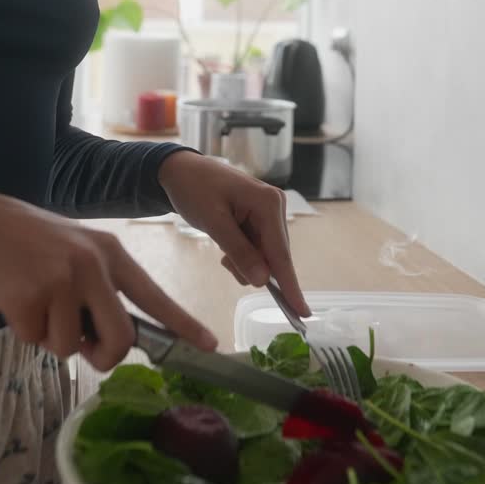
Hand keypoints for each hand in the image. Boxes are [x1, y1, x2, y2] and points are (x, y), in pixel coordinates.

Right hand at [0, 190, 216, 370]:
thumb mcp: (74, 251)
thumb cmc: (24, 242)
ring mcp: (61, 281)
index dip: (183, 324)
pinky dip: (23, 331)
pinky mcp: (28, 298)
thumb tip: (113, 337)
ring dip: (50, 337)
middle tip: (81, 345)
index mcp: (109, 252)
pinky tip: (12, 299)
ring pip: (70, 346)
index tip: (210, 345)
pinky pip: (35, 340)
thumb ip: (99, 286)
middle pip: (120, 338)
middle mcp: (93, 265)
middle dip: (102, 355)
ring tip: (34, 301)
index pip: (154, 295)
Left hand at [158, 152, 310, 316]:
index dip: (290, 286)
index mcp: (269, 204)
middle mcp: (276, 206)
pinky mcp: (261, 217)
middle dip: (251, 267)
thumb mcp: (213, 222)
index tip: (303, 313)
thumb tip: (263, 281)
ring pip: (265, 257)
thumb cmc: (194, 189)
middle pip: (274, 257)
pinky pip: (258, 249)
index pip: (281, 254)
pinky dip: (242, 254)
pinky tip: (226, 244)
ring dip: (244, 262)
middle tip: (224, 258)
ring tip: (222, 246)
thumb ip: (239, 252)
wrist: (181, 170)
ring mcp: (270, 212)